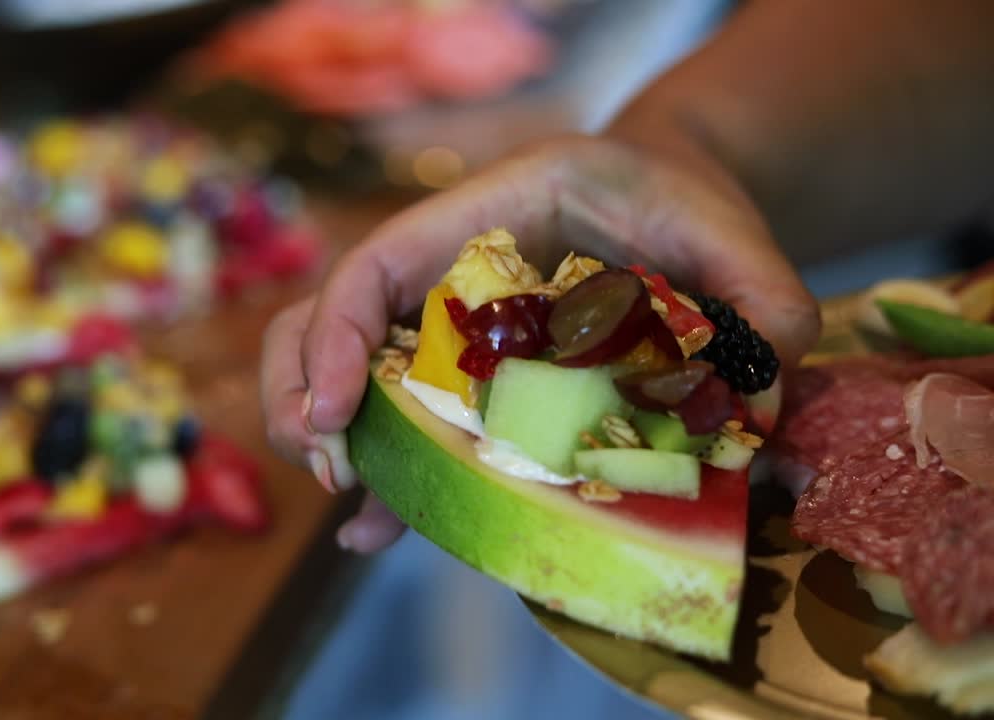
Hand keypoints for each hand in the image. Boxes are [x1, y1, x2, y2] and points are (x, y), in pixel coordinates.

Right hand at [261, 132, 820, 553]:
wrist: (663, 206)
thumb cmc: (678, 203)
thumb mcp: (721, 227)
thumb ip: (758, 295)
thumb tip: (764, 401)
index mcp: (480, 217)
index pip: (376, 264)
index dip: (336, 335)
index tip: (334, 411)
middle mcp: (440, 273)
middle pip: (324, 320)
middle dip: (304, 394)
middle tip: (331, 468)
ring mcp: (442, 327)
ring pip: (342, 372)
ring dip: (327, 440)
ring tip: (352, 506)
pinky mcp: (462, 376)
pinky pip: (400, 420)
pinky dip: (382, 474)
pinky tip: (373, 530)